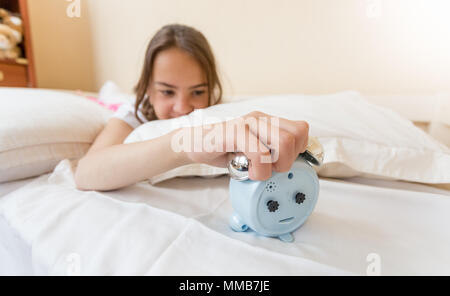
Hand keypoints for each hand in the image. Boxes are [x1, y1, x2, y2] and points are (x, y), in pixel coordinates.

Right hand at [174, 111, 308, 180]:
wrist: (194, 145)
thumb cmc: (224, 150)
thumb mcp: (253, 151)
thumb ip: (271, 152)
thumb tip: (290, 167)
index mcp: (268, 121)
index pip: (301, 130)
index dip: (297, 151)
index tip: (280, 163)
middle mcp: (261, 118)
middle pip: (296, 136)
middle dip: (288, 161)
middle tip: (270, 169)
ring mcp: (248, 123)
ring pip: (284, 143)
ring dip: (274, 165)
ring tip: (259, 171)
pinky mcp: (235, 132)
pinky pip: (260, 152)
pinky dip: (259, 170)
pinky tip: (248, 172)